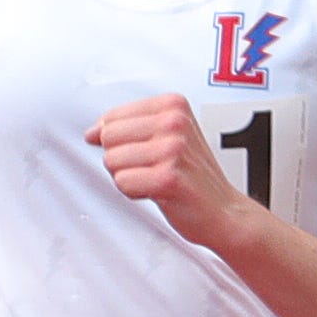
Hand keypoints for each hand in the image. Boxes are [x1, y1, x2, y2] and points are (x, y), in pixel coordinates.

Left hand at [84, 94, 252, 252]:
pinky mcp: (168, 177)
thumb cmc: (194, 176)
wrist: (225, 211)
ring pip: (112, 161)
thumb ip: (130, 128)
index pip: (113, 117)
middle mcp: (174, 122)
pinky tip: (158, 192)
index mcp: (173, 105)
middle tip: (150, 168)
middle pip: (109, 137)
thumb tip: (91, 132)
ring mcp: (172, 149)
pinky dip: (135, 193)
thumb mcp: (169, 137)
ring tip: (156, 180)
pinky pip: (123, 183)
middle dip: (122, 159)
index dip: (117, 141)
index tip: (140, 152)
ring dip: (129, 177)